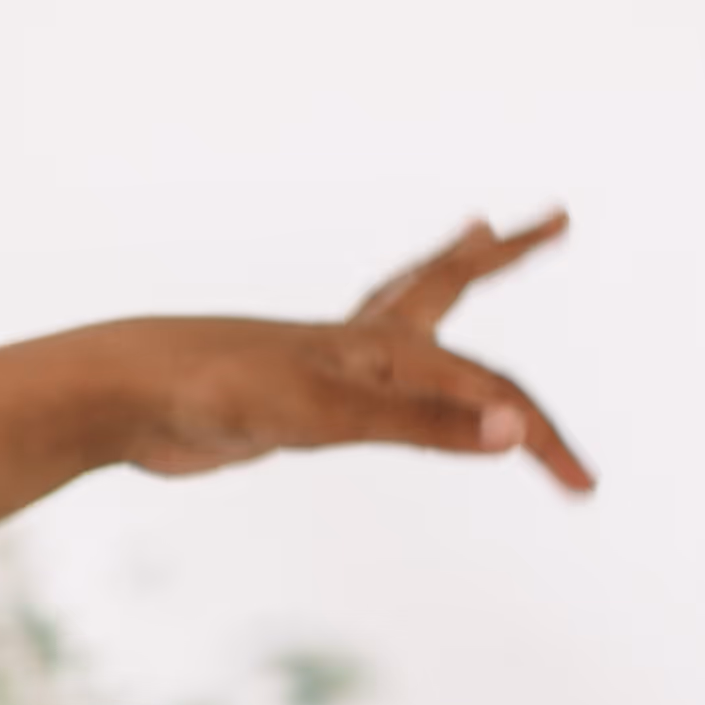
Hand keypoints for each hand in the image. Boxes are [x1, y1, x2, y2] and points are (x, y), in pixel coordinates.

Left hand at [0, 213, 593, 536]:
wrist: (121, 395)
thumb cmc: (219, 395)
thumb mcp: (330, 418)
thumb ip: (422, 428)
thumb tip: (512, 436)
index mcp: (384, 347)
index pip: (491, 394)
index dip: (542, 441)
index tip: (583, 485)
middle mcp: (359, 344)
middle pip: (451, 286)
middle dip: (505, 258)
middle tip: (557, 220)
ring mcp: (319, 366)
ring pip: (402, 315)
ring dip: (445, 275)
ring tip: (471, 238)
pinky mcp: (282, 397)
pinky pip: (353, 375)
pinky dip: (378, 359)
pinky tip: (367, 362)